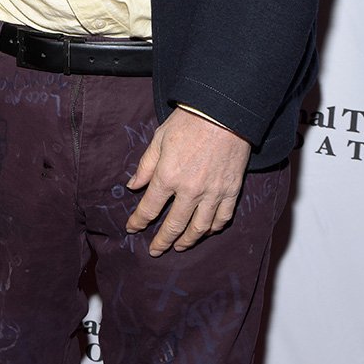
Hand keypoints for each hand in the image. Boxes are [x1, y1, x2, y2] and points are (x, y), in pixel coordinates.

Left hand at [125, 107, 250, 255]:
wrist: (223, 112)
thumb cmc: (188, 121)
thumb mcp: (159, 139)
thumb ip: (146, 166)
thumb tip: (132, 186)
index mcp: (168, 176)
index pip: (149, 208)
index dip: (138, 221)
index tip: (132, 228)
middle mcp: (190, 190)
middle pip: (174, 225)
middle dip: (162, 241)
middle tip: (155, 250)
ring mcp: (213, 193)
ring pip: (199, 228)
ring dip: (187, 241)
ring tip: (178, 247)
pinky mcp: (231, 191)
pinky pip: (222, 218)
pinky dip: (212, 229)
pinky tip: (205, 231)